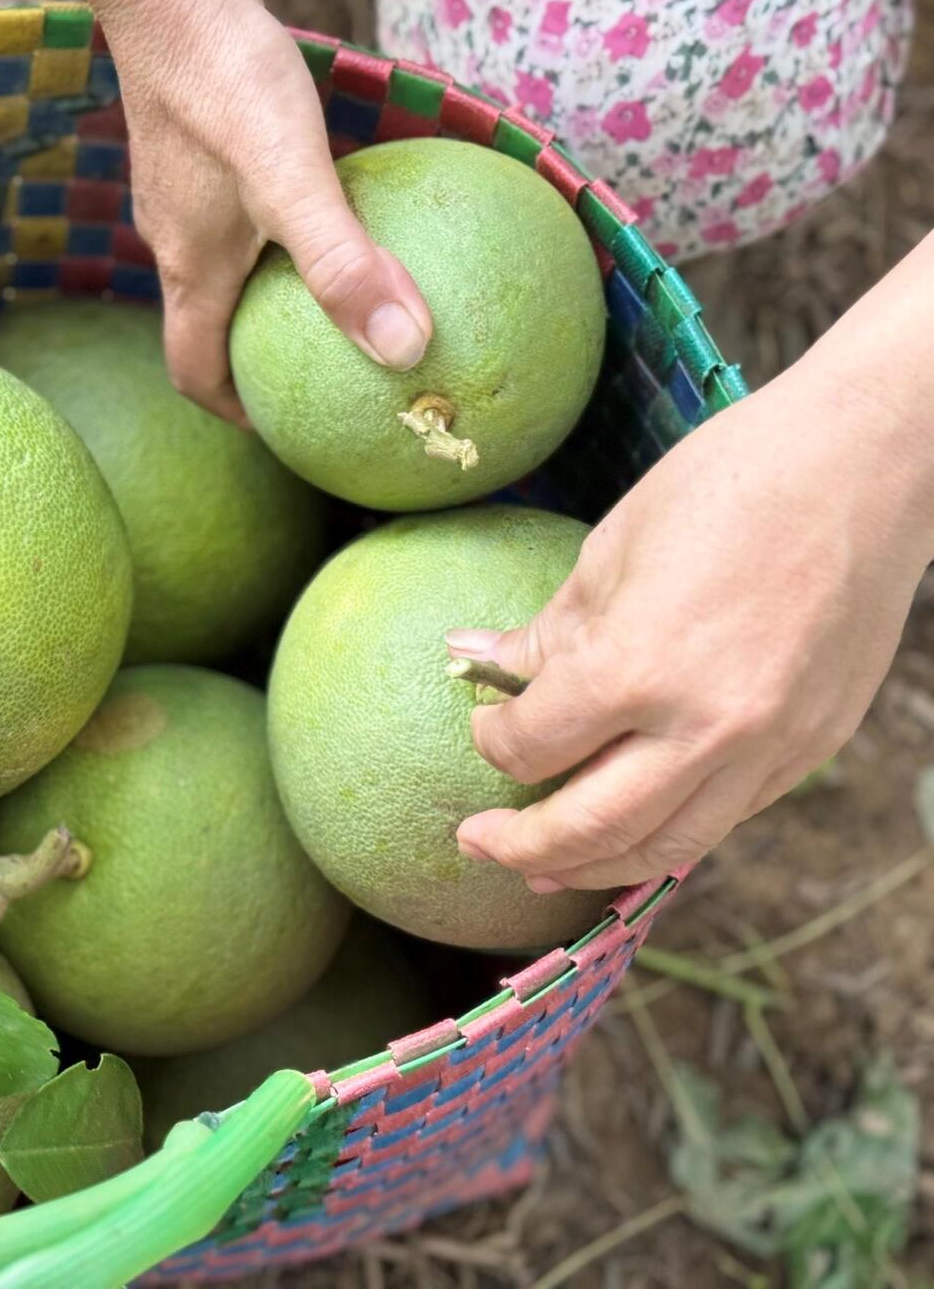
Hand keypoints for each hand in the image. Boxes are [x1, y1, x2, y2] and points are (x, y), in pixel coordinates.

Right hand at [11, 0, 431, 420]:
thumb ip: (344, 266)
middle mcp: (173, 240)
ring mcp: (177, 193)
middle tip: (318, 370)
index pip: (195, 372)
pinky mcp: (192, 148)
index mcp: (190, 270)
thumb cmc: (227, 84)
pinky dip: (271, 232)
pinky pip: (233, 214)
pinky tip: (325, 203)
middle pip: (207, 325)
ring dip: (266, 294)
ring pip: (219, 268)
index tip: (281, 427)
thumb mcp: (297, 181)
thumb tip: (405, 350)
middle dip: (256, 358)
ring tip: (330, 294)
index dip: (234, 412)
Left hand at [452, 294, 933, 890]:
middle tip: (476, 844)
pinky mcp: (810, 749)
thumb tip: (472, 659)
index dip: (494, 741)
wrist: (864, 468)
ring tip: (542, 868)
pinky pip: (725, 819)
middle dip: (520, 846)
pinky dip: (667, 837)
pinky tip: (631, 830)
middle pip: (591, 828)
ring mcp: (767, 747)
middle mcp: (704, 727)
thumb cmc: (729, 485)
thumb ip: (547, 630)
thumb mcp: (611, 550)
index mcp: (636, 668)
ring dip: (591, 867)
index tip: (485, 723)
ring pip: (666, 848)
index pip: (532, 746)